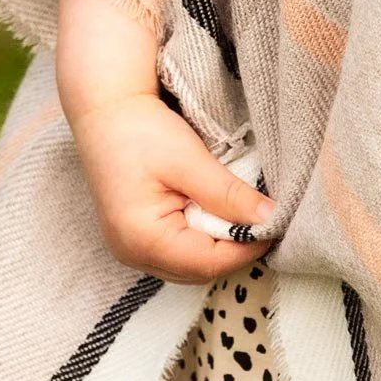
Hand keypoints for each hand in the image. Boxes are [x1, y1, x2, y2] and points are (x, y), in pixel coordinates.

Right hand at [68, 92, 275, 283]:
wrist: (104, 109)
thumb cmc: (140, 130)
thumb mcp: (189, 159)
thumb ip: (228, 194)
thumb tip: (269, 217)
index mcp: (143, 240)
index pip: (207, 263)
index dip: (245, 248)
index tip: (276, 225)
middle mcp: (133, 254)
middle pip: (197, 270)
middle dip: (233, 249)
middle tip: (264, 220)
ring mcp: (130, 248)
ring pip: (188, 264)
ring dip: (218, 245)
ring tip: (242, 215)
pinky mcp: (134, 236)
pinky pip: (176, 251)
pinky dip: (201, 237)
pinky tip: (215, 213)